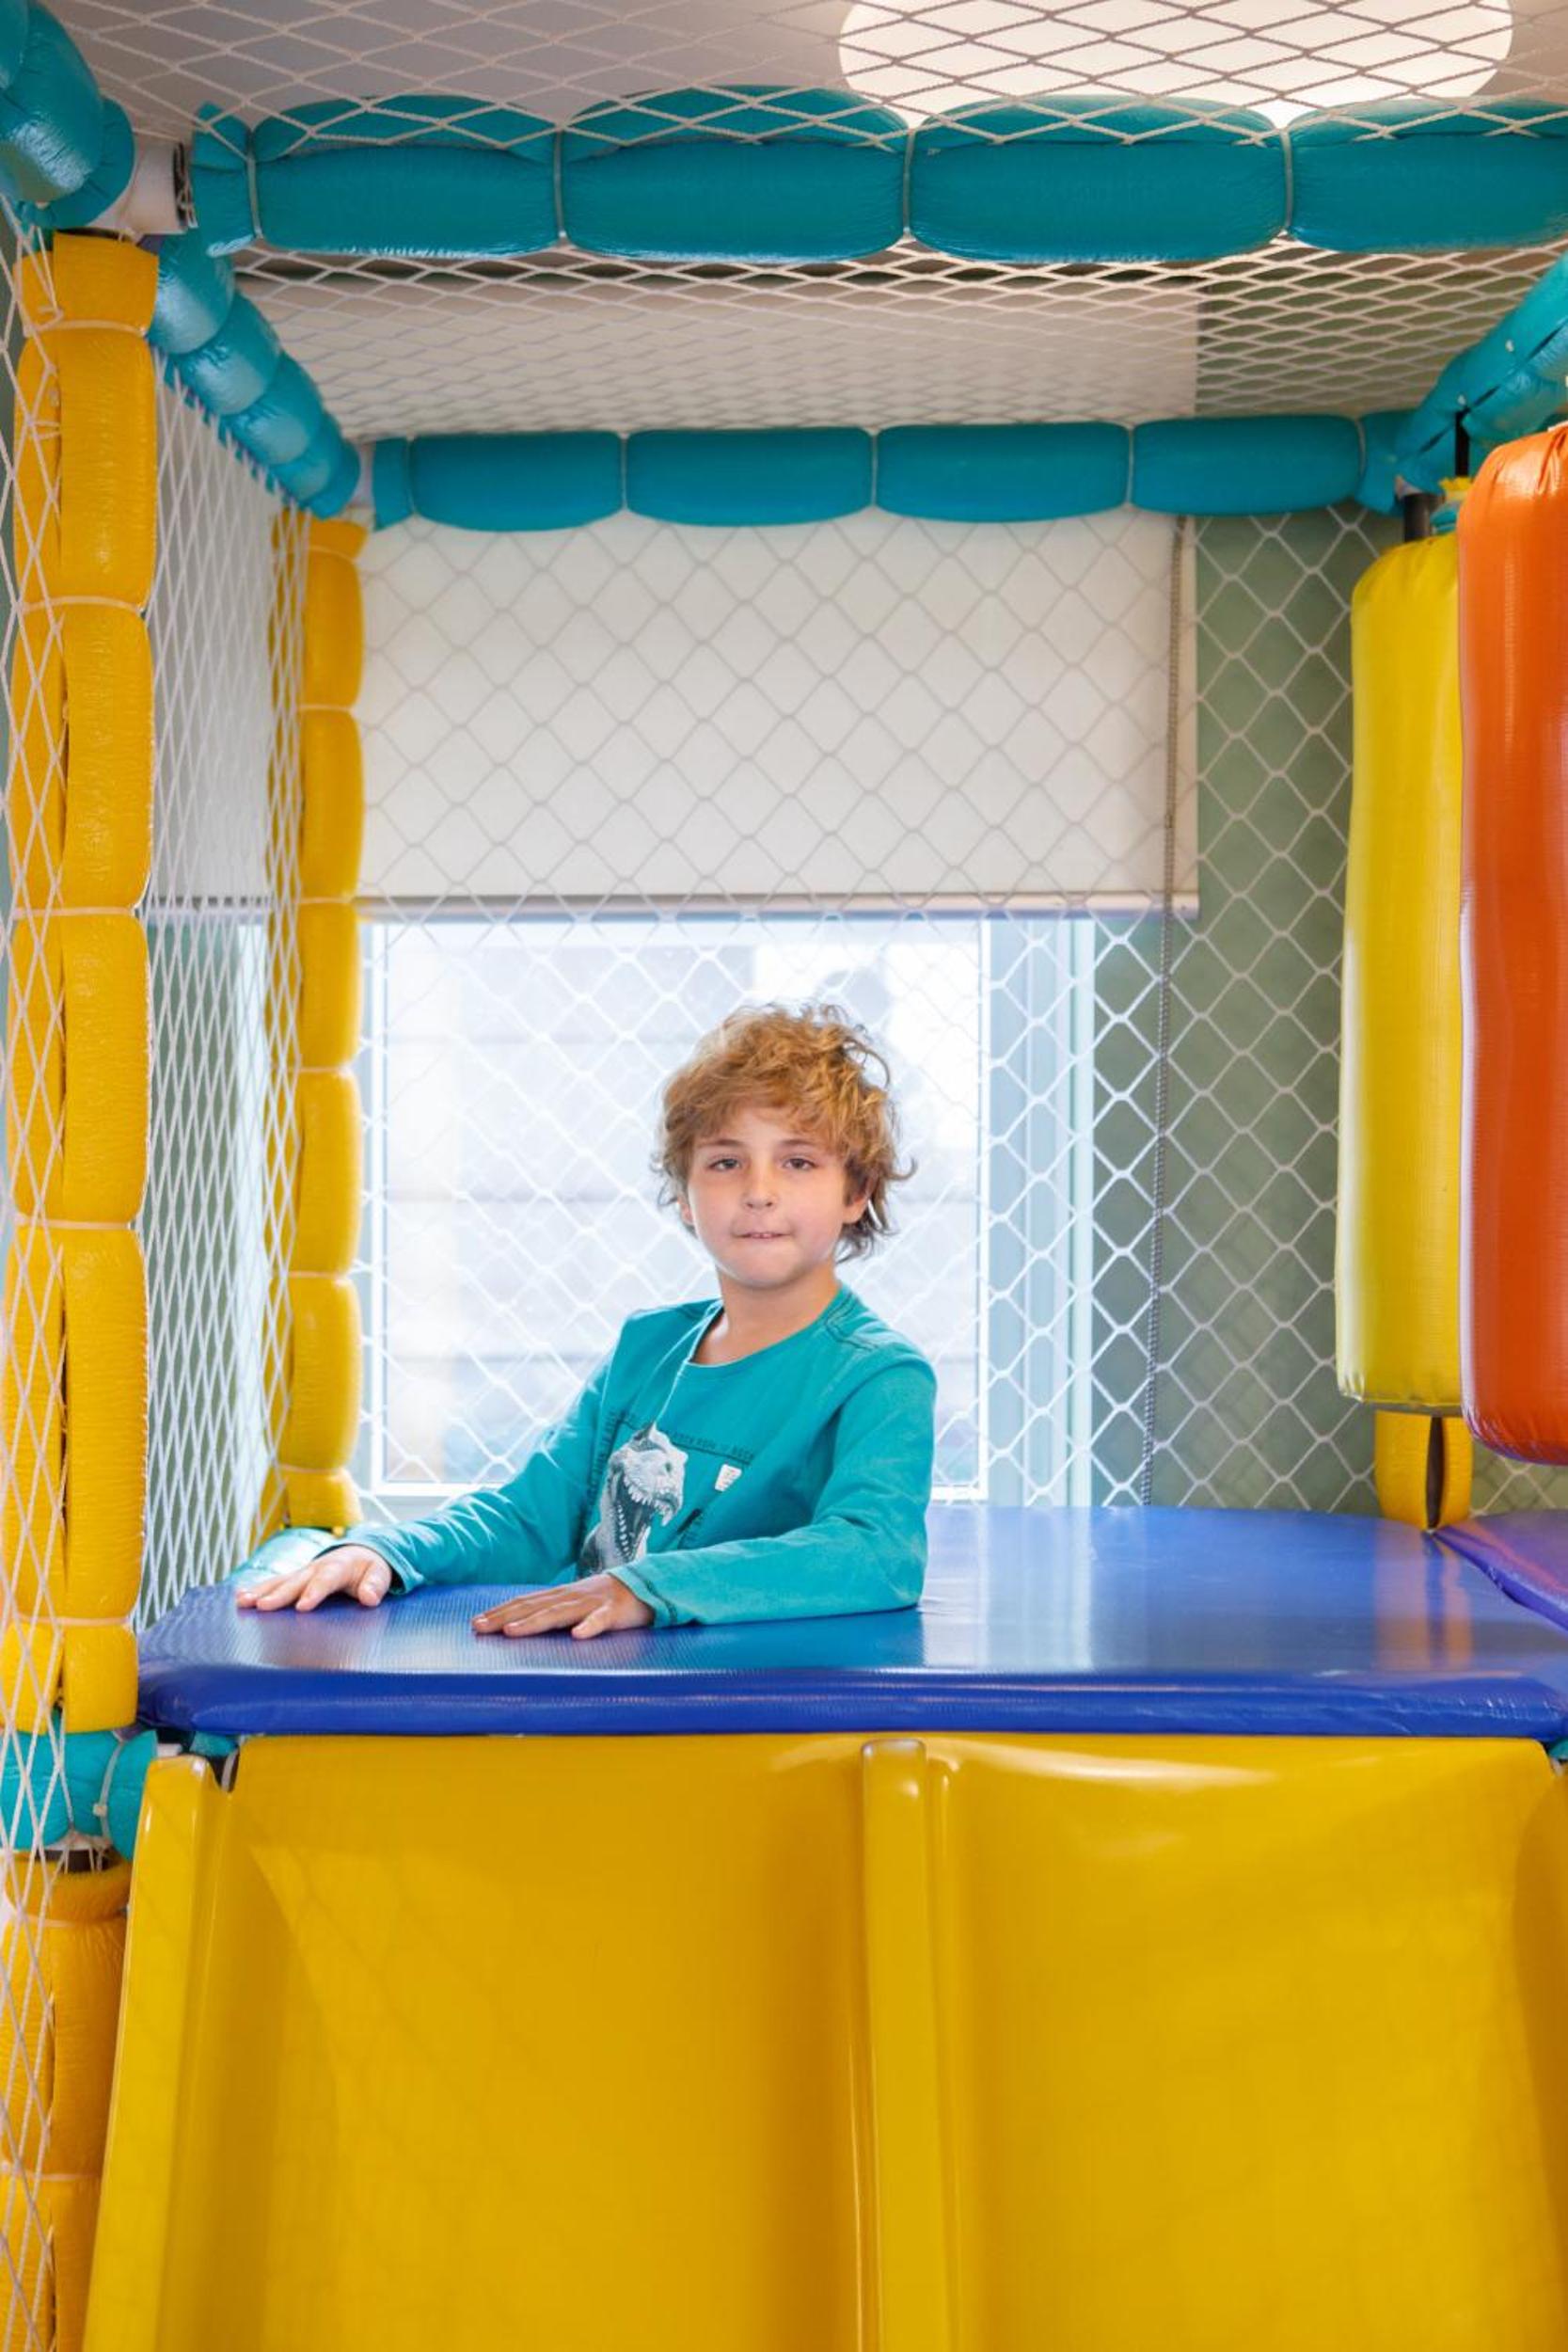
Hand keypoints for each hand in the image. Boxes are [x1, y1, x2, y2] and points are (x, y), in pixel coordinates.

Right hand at [236, 1543, 393, 1611]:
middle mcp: (316, 1567)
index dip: (314, 1592)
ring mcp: (303, 1572)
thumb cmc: (369, 1568)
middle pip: (296, 1581)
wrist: (359, 1553)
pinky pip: (274, 1583)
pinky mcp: (294, 1579)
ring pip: (279, 1581)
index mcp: (338, 1566)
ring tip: (243, 1602)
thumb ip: (375, 1585)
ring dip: (260, 1591)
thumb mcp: (379, 1574)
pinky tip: (238, 1597)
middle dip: (279, 1594)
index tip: (303, 1607)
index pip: (325, 1580)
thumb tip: (369, 1598)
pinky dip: (257, 1589)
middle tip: (262, 1606)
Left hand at [472, 1573, 654, 1640]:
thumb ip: (551, 1613)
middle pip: (533, 1607)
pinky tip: (577, 1635)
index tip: (475, 1623)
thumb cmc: (604, 1601)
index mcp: (559, 1596)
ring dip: (535, 1622)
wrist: (645, 1585)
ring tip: (513, 1632)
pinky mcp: (614, 1613)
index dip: (499, 1612)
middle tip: (480, 1628)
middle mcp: (570, 1597)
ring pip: (559, 1613)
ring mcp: (591, 1603)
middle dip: (505, 1618)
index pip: (524, 1603)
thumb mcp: (574, 1605)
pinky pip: (601, 1621)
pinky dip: (589, 1627)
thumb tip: (518, 1627)